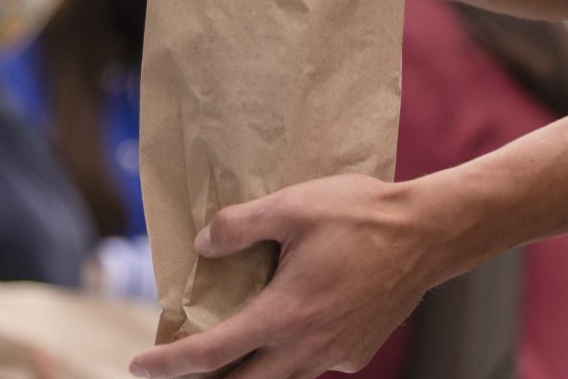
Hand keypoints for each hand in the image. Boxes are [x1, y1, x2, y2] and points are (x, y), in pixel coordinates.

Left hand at [128, 175, 463, 378]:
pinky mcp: (357, 351)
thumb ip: (239, 226)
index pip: (212, 353)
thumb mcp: (291, 206)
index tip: (139, 364)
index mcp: (285, 314)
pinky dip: (286, 357)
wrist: (428, 234)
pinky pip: (310, 365)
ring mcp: (336, 354)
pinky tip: (284, 327)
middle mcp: (308, 346)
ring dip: (246, 373)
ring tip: (223, 353)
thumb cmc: (359, 215)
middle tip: (173, 370)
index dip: (171, 363)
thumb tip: (202, 246)